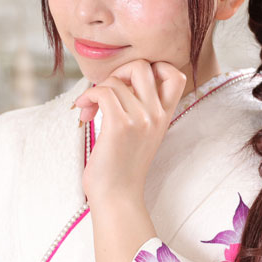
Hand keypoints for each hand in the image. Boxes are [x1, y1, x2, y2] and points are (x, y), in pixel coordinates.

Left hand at [75, 60, 186, 207]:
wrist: (117, 196)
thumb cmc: (123, 166)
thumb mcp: (144, 134)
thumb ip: (143, 109)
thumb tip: (120, 81)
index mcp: (165, 116)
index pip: (176, 74)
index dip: (155, 67)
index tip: (133, 81)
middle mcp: (157, 115)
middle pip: (143, 66)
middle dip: (119, 72)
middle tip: (108, 92)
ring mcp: (140, 120)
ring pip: (116, 81)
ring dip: (96, 91)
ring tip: (90, 109)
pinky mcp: (120, 126)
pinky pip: (103, 93)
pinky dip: (89, 97)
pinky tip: (85, 112)